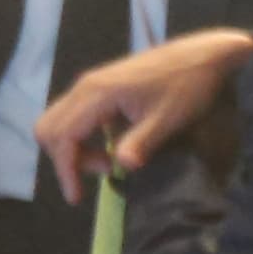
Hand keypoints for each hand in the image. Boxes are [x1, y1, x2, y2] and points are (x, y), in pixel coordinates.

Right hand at [39, 27, 252, 194]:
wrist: (203, 55)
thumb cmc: (188, 87)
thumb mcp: (168, 119)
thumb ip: (141, 142)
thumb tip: (121, 168)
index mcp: (98, 94)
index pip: (63, 136)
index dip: (66, 169)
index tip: (77, 198)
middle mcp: (85, 87)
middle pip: (49, 128)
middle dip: (66, 158)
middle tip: (104, 172)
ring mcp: (89, 84)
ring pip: (57, 121)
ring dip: (72, 148)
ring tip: (107, 161)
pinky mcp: (98, 85)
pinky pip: (70, 114)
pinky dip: (78, 136)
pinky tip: (108, 143)